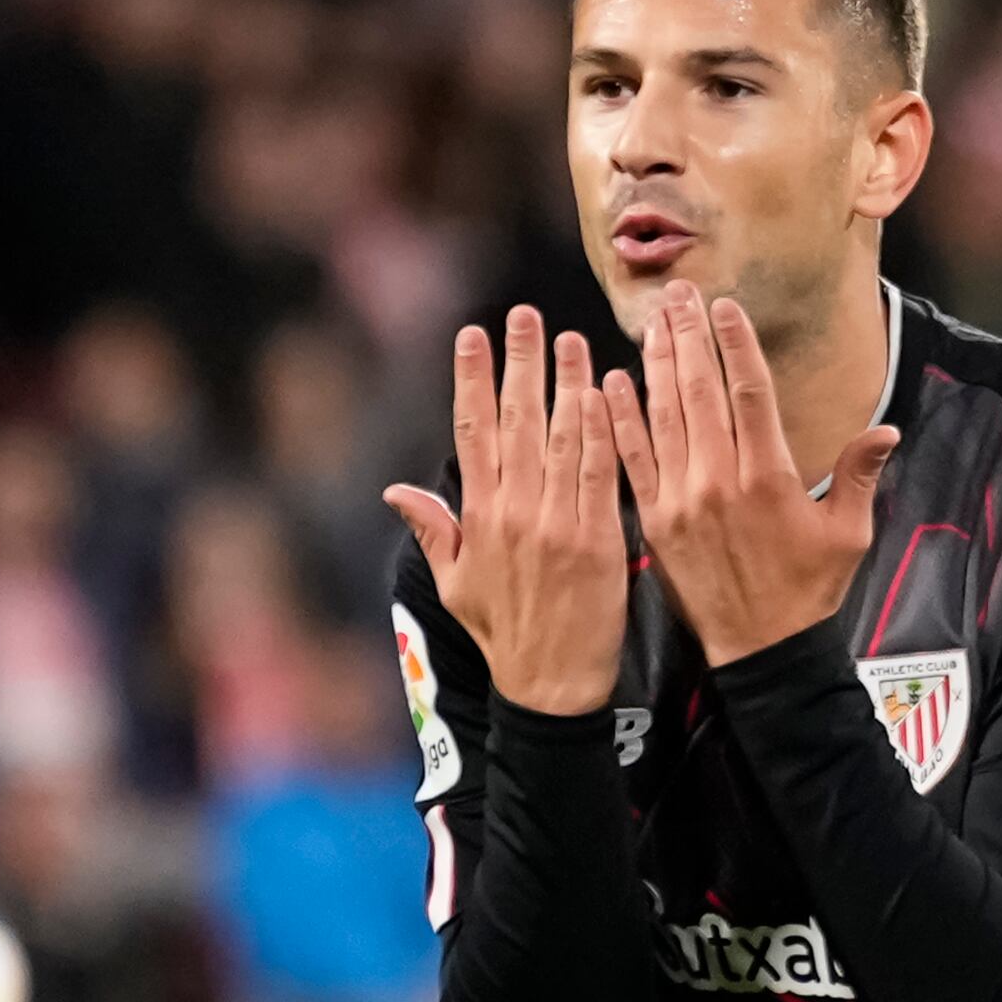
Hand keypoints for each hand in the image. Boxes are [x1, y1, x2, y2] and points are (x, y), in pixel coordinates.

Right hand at [383, 308, 630, 714]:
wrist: (550, 685)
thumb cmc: (504, 635)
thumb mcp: (455, 584)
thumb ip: (433, 529)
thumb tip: (395, 491)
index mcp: (478, 517)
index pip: (472, 432)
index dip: (471, 379)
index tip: (472, 335)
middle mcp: (513, 512)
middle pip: (515, 422)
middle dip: (519, 363)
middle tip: (524, 315)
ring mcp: (555, 523)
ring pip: (560, 438)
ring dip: (566, 382)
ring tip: (570, 336)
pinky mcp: (597, 539)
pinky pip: (599, 472)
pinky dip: (601, 431)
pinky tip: (605, 390)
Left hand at [603, 280, 898, 663]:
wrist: (759, 650)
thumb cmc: (807, 592)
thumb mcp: (848, 535)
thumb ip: (860, 476)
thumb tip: (887, 429)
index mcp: (770, 476)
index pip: (749, 391)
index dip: (735, 343)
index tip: (724, 306)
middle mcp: (720, 480)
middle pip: (700, 391)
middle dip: (689, 337)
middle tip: (678, 294)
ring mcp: (681, 500)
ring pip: (663, 416)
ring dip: (655, 364)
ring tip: (651, 321)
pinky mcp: (653, 521)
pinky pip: (632, 460)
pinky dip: (619, 420)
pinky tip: (610, 383)